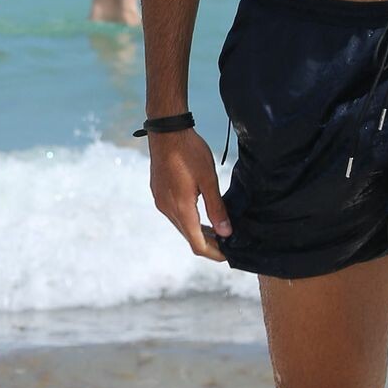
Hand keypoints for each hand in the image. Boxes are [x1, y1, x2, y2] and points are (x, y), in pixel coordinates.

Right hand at [148, 129, 231, 260]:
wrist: (166, 131)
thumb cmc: (189, 151)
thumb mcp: (209, 179)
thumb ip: (217, 208)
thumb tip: (225, 233)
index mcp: (181, 208)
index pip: (197, 243)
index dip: (213, 253)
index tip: (228, 255)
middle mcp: (167, 208)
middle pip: (188, 237)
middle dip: (208, 243)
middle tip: (228, 244)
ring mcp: (161, 201)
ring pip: (181, 226)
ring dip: (198, 231)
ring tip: (218, 231)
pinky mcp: (159, 193)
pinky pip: (175, 214)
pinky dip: (189, 220)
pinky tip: (201, 214)